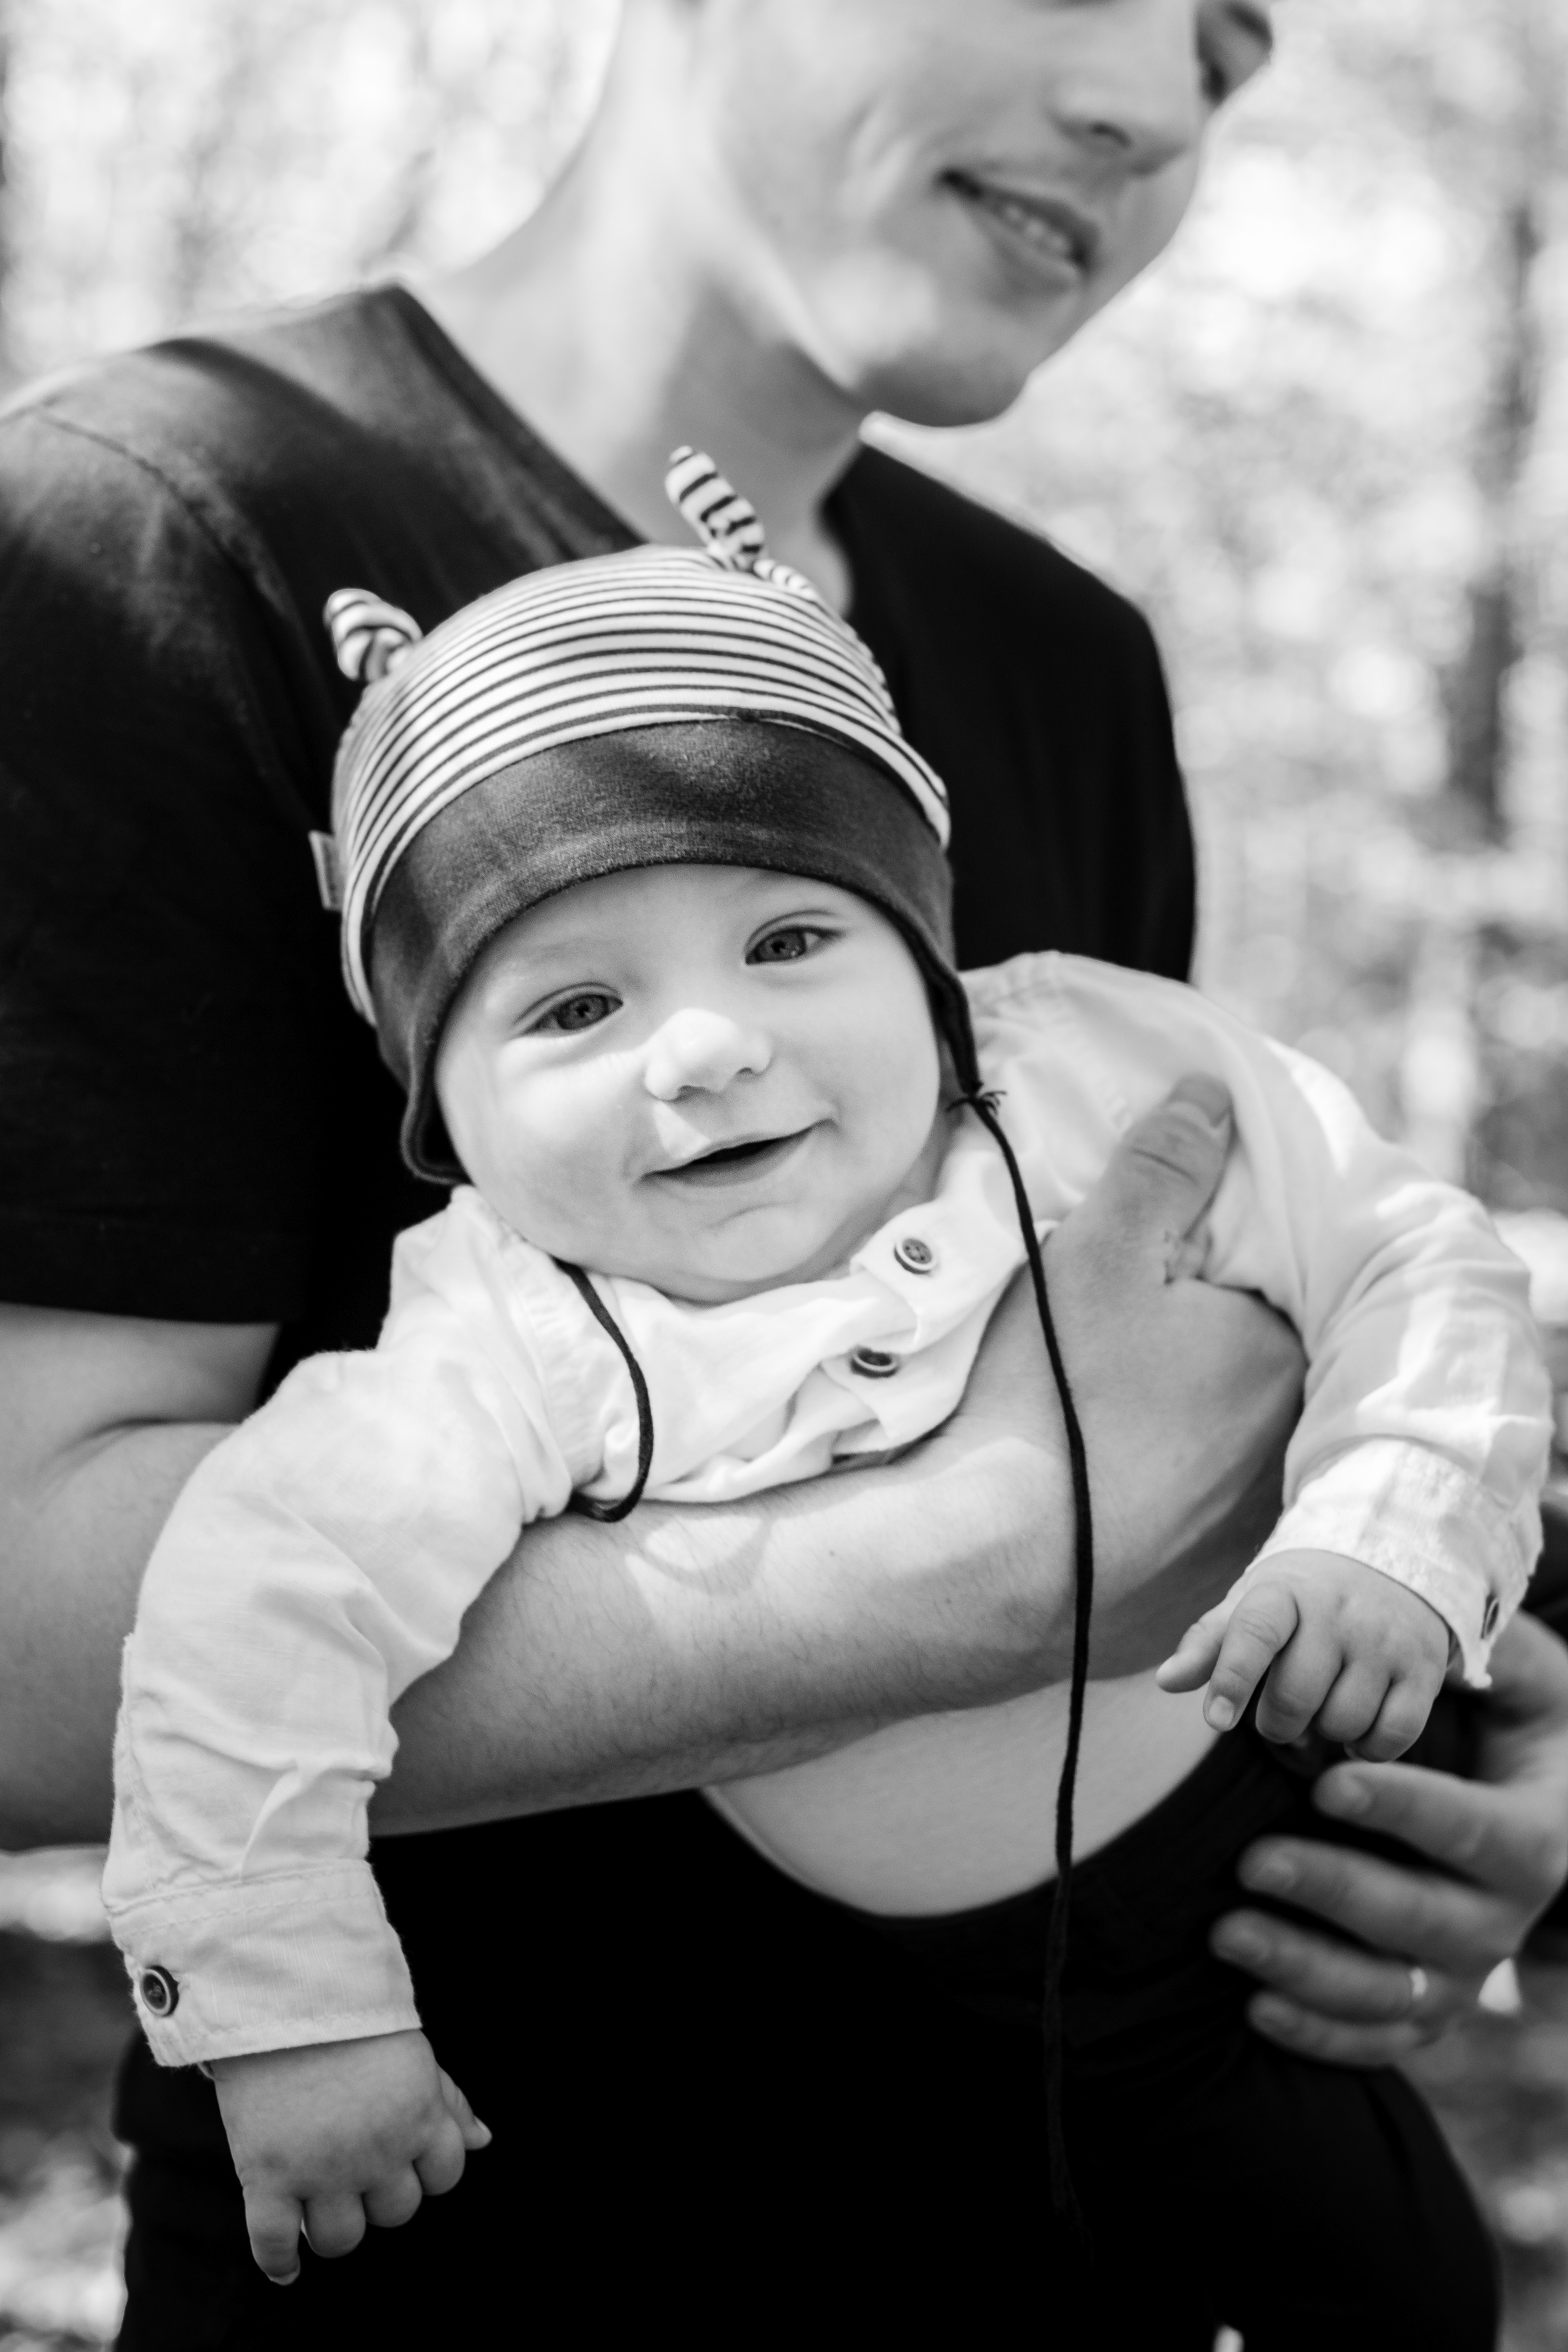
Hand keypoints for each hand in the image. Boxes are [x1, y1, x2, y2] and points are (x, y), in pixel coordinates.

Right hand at [212, 2029, 490, 2283]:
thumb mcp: (413, 2055)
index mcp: (417, 2116)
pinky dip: (280, 2261)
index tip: (397, 2153)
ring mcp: (321, 2168)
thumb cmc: (351, 2022)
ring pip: (341, 2238)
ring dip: (334, 2226)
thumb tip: (483, 2141)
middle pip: (396, 2211)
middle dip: (378, 2193)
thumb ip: (449, 2101)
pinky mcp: (267, 2175)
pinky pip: (274, 2243)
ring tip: (318, 2202)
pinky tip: (286, 2266)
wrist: (281, 1994)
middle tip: (351, 2164)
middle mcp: (376, 2150)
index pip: (444, 2176)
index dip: (423, 2168)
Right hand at [1034, 1075, 1306, 1676]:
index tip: (1157, 1271)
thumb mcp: (1098, 1254)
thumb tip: (1213, 1099)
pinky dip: (1158, 1500)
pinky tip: (1100, 1487)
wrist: (981, 1566)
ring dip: (1184, 1427)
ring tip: (1104, 1414)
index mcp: (1283, 1360)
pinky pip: (1194, 1526)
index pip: (1275, 1289)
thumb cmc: (1046, 1400)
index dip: (1216, 1268)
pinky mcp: (1200, 1593)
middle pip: (1253, 1372)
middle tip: (1115, 1346)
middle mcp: (1289, 1454)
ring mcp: (1249, 1536)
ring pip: (1227, 1450)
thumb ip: (1163, 1168)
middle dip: (1202, 1349)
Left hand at [1157, 1551, 1450, 1760]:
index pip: (1254, 1632)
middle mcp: (1338, 1612)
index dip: (1233, 1678)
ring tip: (1322, 1705)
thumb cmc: (1301, 1600)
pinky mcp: (1423, 1668)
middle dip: (1279, 1721)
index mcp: (1284, 1593)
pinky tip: (1359, 1725)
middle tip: (1281, 1712)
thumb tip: (1166, 1681)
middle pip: (1297, 1697)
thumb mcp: (1251, 1605)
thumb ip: (1209, 1644)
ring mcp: (1385, 1640)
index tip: (1217, 1722)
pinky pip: (1391, 1736)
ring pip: (1343, 1722)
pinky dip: (1368, 1747)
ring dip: (1324, 1731)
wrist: (1387, 1565)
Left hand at [1209, 1610, 1567, 2063]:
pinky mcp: (1428, 2011)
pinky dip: (1319, 2034)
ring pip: (1389, 1992)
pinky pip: (1378, 2040)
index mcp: (1533, 1840)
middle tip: (1250, 1860)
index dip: (1404, 1808)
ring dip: (1305, 1969)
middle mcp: (1503, 1920)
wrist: (1536, 1815)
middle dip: (1333, 1890)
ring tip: (1224, 1932)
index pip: (1472, 1830)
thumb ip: (1490, 1656)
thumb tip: (1442, 1628)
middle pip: (1420, 1919)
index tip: (1328, 1783)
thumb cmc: (1514, 1731)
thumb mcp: (1528, 1683)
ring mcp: (1464, 1975)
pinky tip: (1253, 2008)